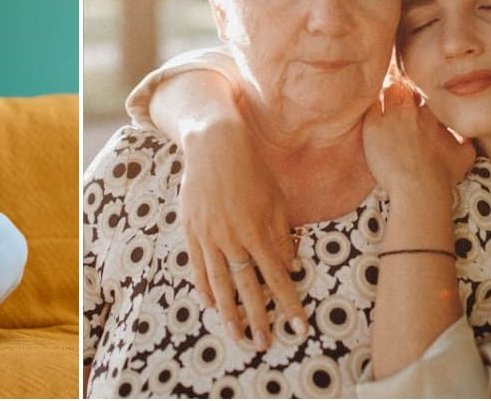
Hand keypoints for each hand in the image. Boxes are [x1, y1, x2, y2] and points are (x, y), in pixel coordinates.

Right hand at [180, 118, 306, 350]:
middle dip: (259, 319)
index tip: (299, 327)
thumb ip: (280, 235)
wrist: (214, 146)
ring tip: (237, 336)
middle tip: (264, 344)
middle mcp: (232, 238)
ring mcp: (209, 236)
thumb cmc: (252, 170)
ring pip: (220, 283)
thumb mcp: (275, 200)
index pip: (276, 277)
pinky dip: (205, 287)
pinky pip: (199, 266)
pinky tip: (212, 305)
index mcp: (257, 231)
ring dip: (230, 313)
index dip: (289, 304)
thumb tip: (289, 267)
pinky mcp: (191, 230)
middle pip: (247, 288)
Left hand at [362, 80, 473, 203]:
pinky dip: (372, 106)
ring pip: (388, 91)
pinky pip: (370, 106)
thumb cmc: (442, 176)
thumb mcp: (464, 155)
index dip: (420, 94)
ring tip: (385, 102)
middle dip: (403, 88)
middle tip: (399, 97)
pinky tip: (372, 111)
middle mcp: (413, 110)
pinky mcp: (373, 126)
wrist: (419, 188)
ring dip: (387, 94)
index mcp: (434, 113)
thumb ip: (465, 139)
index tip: (416, 101)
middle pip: (406, 86)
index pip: (426, 90)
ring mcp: (392, 116)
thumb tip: (465, 134)